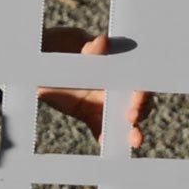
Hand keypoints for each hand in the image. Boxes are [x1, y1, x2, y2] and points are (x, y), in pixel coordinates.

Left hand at [37, 27, 149, 148]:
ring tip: (135, 139)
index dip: (142, 92)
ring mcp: (105, 103)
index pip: (138, 82)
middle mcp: (117, 88)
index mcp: (119, 69)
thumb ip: (91, 48)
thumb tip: (103, 41)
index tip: (138, 97)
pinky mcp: (92, 116)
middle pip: (137, 103)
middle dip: (140, 111)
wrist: (47, 61)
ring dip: (132, 131)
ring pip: (124, 120)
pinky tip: (109, 147)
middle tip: (133, 116)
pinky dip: (108, 139)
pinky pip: (103, 131)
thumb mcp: (78, 47)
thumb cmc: (68, 49)